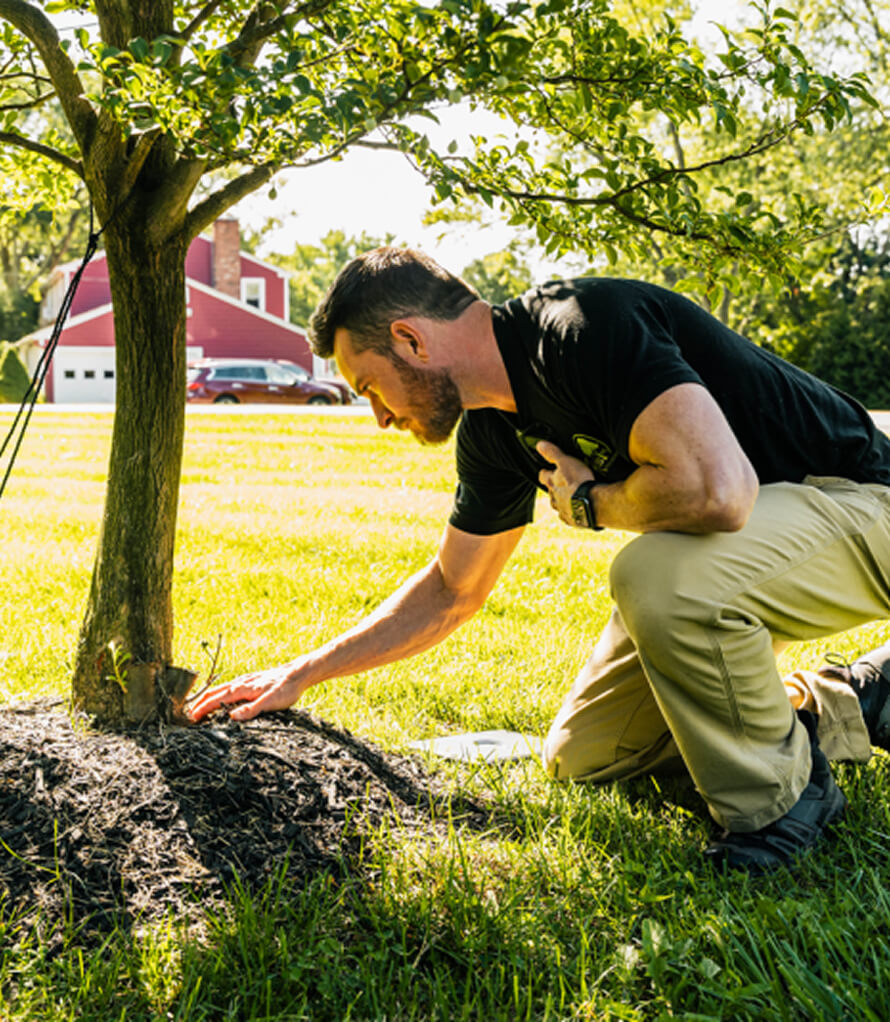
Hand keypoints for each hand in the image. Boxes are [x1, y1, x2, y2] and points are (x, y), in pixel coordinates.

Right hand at [188, 659, 312, 721]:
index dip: (201, 709)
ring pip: (220, 689)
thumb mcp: (270, 702)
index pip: (214, 699)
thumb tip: (231, 717)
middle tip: (189, 715)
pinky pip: (229, 688)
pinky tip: (222, 699)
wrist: (298, 674)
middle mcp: (240, 683)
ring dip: (208, 698)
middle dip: (199, 703)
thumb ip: (251, 710)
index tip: (190, 719)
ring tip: (200, 708)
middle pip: (213, 692)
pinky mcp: (251, 681)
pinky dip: (219, 694)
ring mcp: (245, 681)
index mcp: (241, 689)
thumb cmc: (285, 688)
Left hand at [536, 440, 594, 525]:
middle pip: (551, 493)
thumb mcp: (565, 461)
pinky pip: (571, 517)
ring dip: (565, 501)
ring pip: (560, 506)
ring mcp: (563, 510)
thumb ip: (552, 453)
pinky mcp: (574, 521)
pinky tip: (581, 509)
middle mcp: (554, 498)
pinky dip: (575, 513)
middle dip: (556, 489)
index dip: (545, 473)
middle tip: (564, 484)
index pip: (542, 476)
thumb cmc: (578, 482)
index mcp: (552, 483)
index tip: (547, 470)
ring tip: (574, 497)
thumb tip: (539, 445)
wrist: (591, 504)